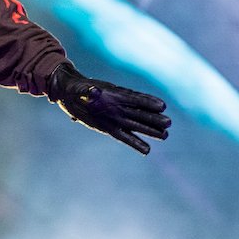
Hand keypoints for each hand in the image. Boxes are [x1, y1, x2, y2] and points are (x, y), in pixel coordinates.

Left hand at [46, 62, 170, 154]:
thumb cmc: (76, 89)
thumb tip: (93, 92)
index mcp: (114, 94)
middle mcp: (118, 106)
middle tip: (168, 123)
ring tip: (165, 135)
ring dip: (149, 130)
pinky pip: (125, 136)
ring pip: (136, 124)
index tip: (161, 105)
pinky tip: (147, 149)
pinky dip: (135, 142)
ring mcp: (116, 117)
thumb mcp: (80, 88)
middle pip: (139, 113)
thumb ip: (87, 91)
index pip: (134, 98)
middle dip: (153, 118)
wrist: (71, 94)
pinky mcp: (110, 127)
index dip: (147, 101)